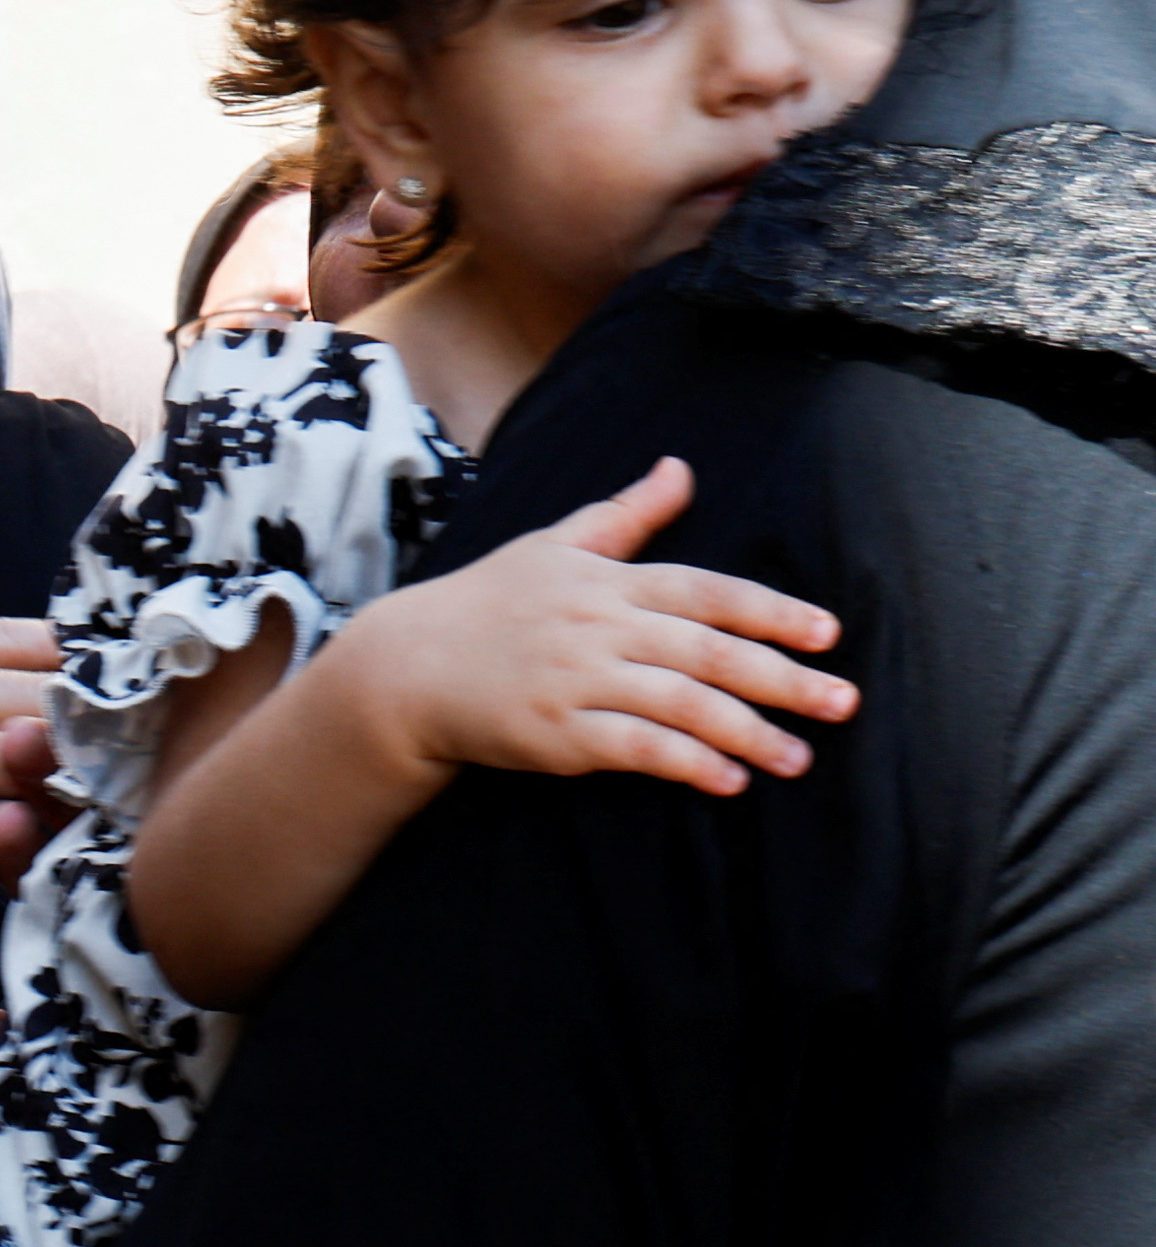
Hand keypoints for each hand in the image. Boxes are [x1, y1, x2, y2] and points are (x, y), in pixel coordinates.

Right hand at [314, 455, 851, 795]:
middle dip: (782, 679)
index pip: (706, 591)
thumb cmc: (487, 603)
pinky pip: (634, 748)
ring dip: (746, 733)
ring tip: (797, 758)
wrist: (404, 667)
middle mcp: (597, 627)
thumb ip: (627, 514)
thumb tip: (680, 466)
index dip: (770, 611)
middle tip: (842, 703)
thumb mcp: (554, 545)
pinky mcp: (554, 732)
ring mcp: (575, 680)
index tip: (827, 634)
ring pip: (680, 704)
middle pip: (707, 651)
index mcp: (606, 581)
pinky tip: (726, 779)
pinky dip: (684, 763)